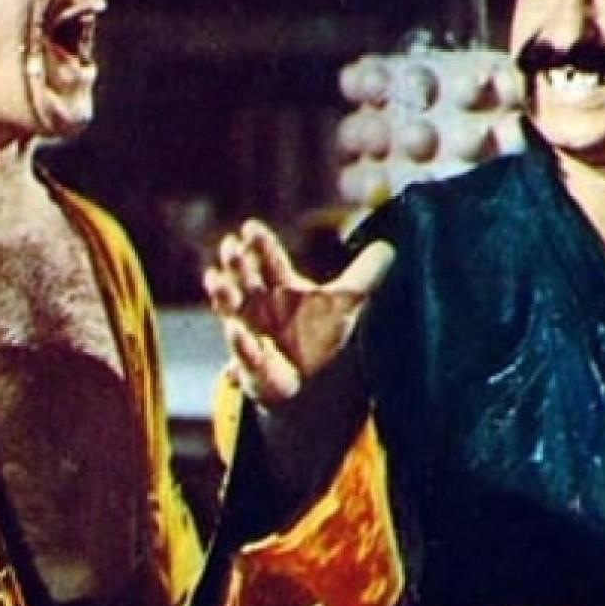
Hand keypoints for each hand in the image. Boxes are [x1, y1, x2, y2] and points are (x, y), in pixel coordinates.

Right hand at [202, 220, 394, 404]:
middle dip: (237, 264)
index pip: (269, 260)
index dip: (260, 244)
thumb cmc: (317, 333)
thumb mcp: (345, 302)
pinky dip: (240, 345)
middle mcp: (260, 304)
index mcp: (281, 286)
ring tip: (214, 279)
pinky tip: (237, 333)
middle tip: (230, 246)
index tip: (249, 226)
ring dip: (223, 295)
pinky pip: (243, 353)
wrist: (307, 379)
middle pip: (245, 280)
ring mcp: (252, 331)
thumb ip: (365, 275)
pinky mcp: (252, 363)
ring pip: (231, 310)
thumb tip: (390, 246)